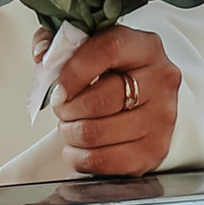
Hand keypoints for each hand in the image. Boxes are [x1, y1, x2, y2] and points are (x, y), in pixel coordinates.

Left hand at [52, 25, 180, 176]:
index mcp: (146, 47)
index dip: (74, 70)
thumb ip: (61, 42)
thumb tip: (42, 54)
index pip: (109, 50)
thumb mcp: (91, 46)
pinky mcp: (154, 151)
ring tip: (70, 126)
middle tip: (61, 108)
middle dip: (68, 108)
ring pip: (97, 133)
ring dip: (70, 133)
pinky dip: (80, 157)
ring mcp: (162, 118)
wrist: (145, 99)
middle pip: (101, 99)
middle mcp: (161, 80)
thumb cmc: (113, 71)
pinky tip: (79, 147)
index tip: (57, 88)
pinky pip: (103, 162)